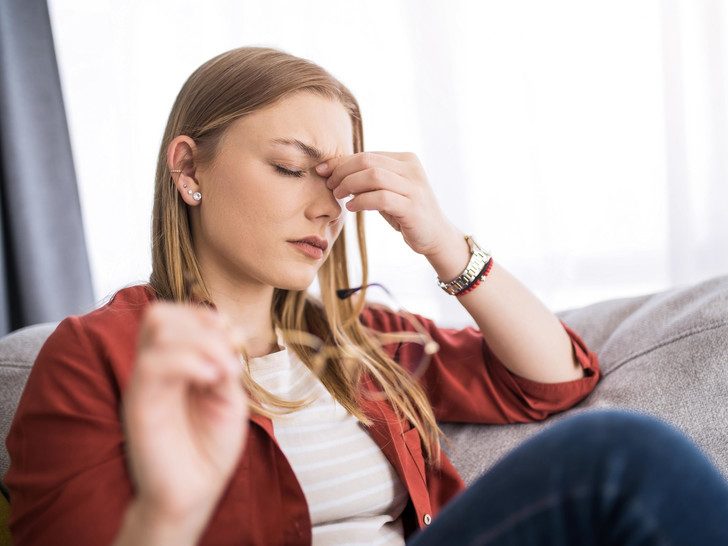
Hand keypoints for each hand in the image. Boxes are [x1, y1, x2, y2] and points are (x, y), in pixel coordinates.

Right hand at [122, 302, 248, 524]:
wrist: (193, 492)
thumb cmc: (210, 446)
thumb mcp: (229, 396)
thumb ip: (224, 363)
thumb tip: (225, 334)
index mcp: (174, 364)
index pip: (174, 314)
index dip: (206, 315)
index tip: (236, 338)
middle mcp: (155, 369)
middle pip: (160, 313)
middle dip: (202, 323)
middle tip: (230, 355)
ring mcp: (144, 383)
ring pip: (157, 328)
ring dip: (202, 341)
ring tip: (223, 372)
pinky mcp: (139, 403)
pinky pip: (154, 362)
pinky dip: (191, 360)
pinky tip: (213, 379)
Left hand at [316, 151, 456, 256]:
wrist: (435, 236)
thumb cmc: (406, 212)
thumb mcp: (388, 190)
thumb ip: (368, 178)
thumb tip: (334, 169)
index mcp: (405, 159)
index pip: (367, 154)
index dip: (341, 162)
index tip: (323, 171)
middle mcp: (411, 169)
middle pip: (367, 161)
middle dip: (342, 172)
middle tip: (330, 186)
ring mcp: (414, 188)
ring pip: (373, 175)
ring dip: (350, 184)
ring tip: (339, 195)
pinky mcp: (413, 208)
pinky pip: (381, 198)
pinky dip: (362, 201)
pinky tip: (352, 207)